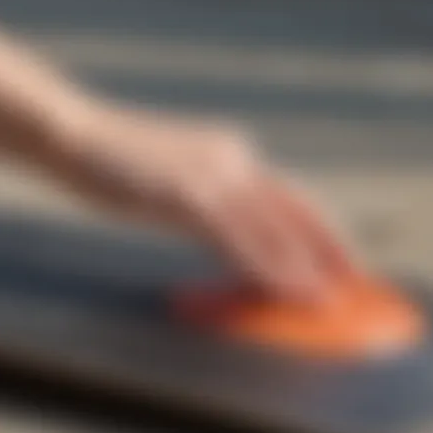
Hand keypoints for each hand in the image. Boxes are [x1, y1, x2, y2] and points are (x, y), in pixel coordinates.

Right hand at [49, 103, 354, 299]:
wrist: (76, 135)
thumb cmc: (113, 159)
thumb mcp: (172, 174)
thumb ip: (204, 196)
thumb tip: (221, 227)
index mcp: (229, 152)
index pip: (287, 193)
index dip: (319, 227)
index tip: (339, 254)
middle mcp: (231, 158)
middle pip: (296, 205)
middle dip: (331, 245)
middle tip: (357, 279)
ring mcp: (210, 176)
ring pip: (273, 227)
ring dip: (305, 266)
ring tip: (330, 298)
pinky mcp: (187, 196)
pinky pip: (238, 240)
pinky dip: (267, 268)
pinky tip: (285, 290)